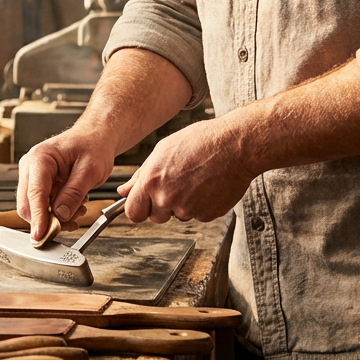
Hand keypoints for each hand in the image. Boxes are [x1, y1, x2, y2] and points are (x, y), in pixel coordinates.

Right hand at [16, 130, 117, 242]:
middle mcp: (30, 167)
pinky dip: (56, 212)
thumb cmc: (92, 147)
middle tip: (72, 223)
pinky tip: (73, 207)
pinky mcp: (38, 185)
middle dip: (48, 219)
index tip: (40, 236)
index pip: (35, 194)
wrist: (94, 139)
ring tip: (79, 208)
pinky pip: (42, 206)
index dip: (38, 217)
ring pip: (35, 208)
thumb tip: (60, 215)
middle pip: (28, 204)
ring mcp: (32, 176)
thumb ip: (74, 193)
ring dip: (55, 216)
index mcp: (40, 158)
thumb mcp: (90, 170)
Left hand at [117, 119, 257, 222]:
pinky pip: (197, 216)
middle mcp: (167, 198)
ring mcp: (187, 209)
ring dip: (182, 204)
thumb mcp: (163, 150)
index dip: (138, 208)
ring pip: (177, 216)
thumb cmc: (201, 142)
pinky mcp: (206, 215)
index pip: (133, 212)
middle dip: (161, 207)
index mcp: (151, 181)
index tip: (144, 203)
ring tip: (194, 181)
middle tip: (176, 185)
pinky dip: (201, 205)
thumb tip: (124, 191)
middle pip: (155, 217)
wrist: (235, 146)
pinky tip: (206, 186)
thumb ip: (140, 175)